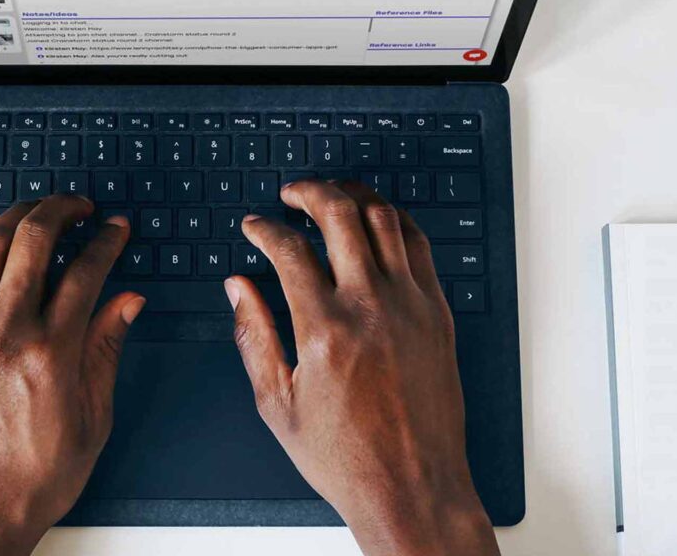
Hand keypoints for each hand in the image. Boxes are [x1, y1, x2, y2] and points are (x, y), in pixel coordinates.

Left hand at [0, 197, 144, 555]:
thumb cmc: (31, 478)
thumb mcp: (92, 419)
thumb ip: (107, 349)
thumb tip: (127, 302)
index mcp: (52, 353)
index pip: (86, 271)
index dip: (106, 240)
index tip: (115, 229)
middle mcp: (6, 331)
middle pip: (33, 238)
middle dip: (62, 208)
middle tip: (79, 205)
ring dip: (17, 215)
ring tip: (38, 210)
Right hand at [226, 180, 498, 555]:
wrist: (412, 485)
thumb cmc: (346, 454)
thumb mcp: (277, 402)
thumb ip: (253, 336)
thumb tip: (238, 287)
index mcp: (324, 329)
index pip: (288, 249)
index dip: (264, 228)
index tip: (255, 227)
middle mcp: (371, 307)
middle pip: (339, 214)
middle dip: (308, 191)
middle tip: (291, 194)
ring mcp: (412, 306)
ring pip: (384, 219)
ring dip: (354, 195)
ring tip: (332, 194)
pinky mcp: (438, 314)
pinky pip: (419, 246)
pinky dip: (395, 222)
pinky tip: (378, 222)